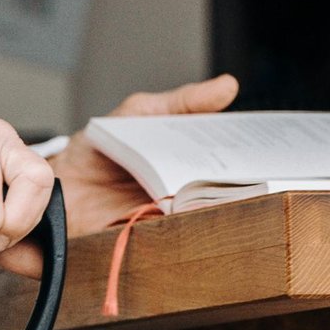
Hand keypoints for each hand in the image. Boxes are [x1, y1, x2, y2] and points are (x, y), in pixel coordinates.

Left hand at [0, 75, 238, 266]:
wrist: (55, 184)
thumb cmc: (98, 150)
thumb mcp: (139, 114)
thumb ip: (180, 103)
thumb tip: (227, 86)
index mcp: (184, 166)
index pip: (226, 166)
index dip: (249, 163)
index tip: (273, 158)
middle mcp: (179, 196)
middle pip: (218, 195)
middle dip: (238, 190)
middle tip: (258, 181)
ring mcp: (163, 221)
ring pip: (200, 221)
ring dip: (214, 214)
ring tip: (228, 201)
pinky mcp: (144, 242)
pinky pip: (169, 243)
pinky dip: (182, 238)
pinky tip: (192, 225)